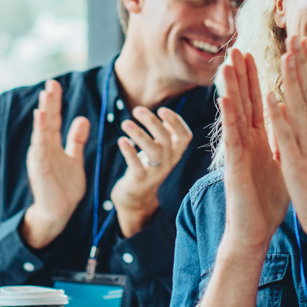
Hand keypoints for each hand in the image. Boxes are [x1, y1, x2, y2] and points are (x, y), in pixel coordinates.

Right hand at [18, 78, 91, 249]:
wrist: (58, 210)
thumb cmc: (64, 186)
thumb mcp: (74, 158)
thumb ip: (76, 140)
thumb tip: (81, 118)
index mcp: (52, 145)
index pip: (53, 119)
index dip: (54, 103)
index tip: (54, 84)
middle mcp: (44, 148)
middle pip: (47, 121)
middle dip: (49, 103)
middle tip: (50, 83)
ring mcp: (41, 157)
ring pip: (42, 132)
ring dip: (43, 114)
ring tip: (45, 97)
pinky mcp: (39, 167)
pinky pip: (39, 147)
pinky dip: (40, 132)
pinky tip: (40, 118)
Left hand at [109, 103, 193, 237]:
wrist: (137, 197)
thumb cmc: (148, 168)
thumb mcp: (161, 151)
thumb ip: (165, 135)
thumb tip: (165, 115)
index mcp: (175, 153)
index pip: (184, 136)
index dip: (176, 121)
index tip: (162, 110)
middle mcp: (168, 162)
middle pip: (165, 139)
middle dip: (151, 122)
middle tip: (137, 110)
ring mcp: (155, 172)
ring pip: (152, 151)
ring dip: (139, 134)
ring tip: (125, 123)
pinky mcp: (140, 179)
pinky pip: (136, 165)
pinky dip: (129, 151)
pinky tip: (122, 141)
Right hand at [215, 51, 288, 253]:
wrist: (256, 230)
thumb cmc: (268, 200)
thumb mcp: (284, 163)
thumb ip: (287, 140)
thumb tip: (293, 123)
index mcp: (260, 140)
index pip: (257, 103)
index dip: (257, 79)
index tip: (258, 53)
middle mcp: (246, 142)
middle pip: (243, 102)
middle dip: (241, 75)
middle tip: (237, 48)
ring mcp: (238, 152)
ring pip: (234, 115)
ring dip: (231, 88)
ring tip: (228, 64)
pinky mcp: (234, 165)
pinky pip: (231, 138)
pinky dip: (229, 118)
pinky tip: (225, 99)